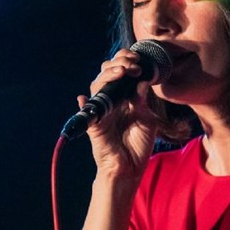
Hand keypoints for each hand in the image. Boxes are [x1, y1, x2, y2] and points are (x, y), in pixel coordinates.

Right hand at [80, 48, 158, 183]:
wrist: (130, 169)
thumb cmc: (139, 146)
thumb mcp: (146, 120)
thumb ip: (142, 102)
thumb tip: (141, 83)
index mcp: (124, 98)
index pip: (120, 72)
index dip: (126, 62)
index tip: (138, 60)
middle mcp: (111, 101)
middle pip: (106, 74)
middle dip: (118, 63)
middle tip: (131, 64)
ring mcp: (102, 111)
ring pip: (97, 86)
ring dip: (107, 76)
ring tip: (122, 71)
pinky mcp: (95, 124)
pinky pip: (86, 111)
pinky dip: (83, 103)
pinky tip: (83, 98)